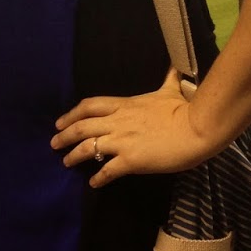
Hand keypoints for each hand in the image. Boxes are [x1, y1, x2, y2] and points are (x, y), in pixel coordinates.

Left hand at [51, 69, 214, 186]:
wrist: (197, 128)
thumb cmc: (185, 108)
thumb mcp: (171, 89)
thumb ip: (168, 79)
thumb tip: (175, 67)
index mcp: (125, 104)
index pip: (90, 105)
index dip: (72, 113)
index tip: (61, 121)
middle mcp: (118, 121)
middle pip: (82, 126)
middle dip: (65, 135)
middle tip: (53, 143)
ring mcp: (123, 141)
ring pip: (88, 148)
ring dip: (73, 155)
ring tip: (65, 162)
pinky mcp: (131, 161)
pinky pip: (107, 170)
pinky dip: (98, 177)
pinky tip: (93, 183)